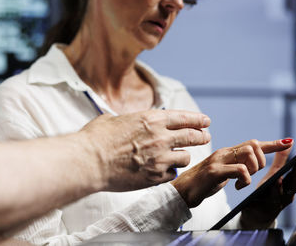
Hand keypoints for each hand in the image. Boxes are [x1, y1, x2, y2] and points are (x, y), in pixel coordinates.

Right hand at [79, 110, 210, 190]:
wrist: (89, 161)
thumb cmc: (97, 138)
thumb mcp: (114, 119)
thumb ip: (128, 120)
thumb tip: (126, 121)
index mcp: (152, 119)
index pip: (185, 118)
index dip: (198, 120)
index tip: (206, 122)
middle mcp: (160, 137)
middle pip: (192, 136)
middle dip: (201, 137)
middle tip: (205, 137)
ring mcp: (159, 158)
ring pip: (185, 157)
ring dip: (183, 156)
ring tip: (178, 157)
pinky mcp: (155, 177)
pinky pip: (172, 174)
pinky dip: (169, 172)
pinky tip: (162, 171)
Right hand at [171, 139, 292, 207]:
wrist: (182, 191)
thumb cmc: (202, 183)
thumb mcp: (222, 173)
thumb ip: (234, 166)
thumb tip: (249, 166)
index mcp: (226, 153)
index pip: (252, 143)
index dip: (272, 144)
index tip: (288, 142)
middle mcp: (223, 153)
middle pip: (254, 145)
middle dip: (261, 161)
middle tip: (252, 175)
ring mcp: (218, 160)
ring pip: (249, 153)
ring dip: (253, 169)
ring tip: (243, 182)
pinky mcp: (214, 171)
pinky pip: (240, 170)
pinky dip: (245, 179)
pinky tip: (238, 187)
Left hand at [240, 142, 295, 228]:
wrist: (257, 211)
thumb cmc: (268, 190)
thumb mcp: (274, 173)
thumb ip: (281, 159)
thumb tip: (289, 142)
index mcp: (292, 180)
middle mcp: (292, 189)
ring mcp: (284, 197)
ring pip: (293, 186)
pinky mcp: (272, 204)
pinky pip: (276, 195)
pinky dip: (278, 187)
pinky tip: (278, 180)